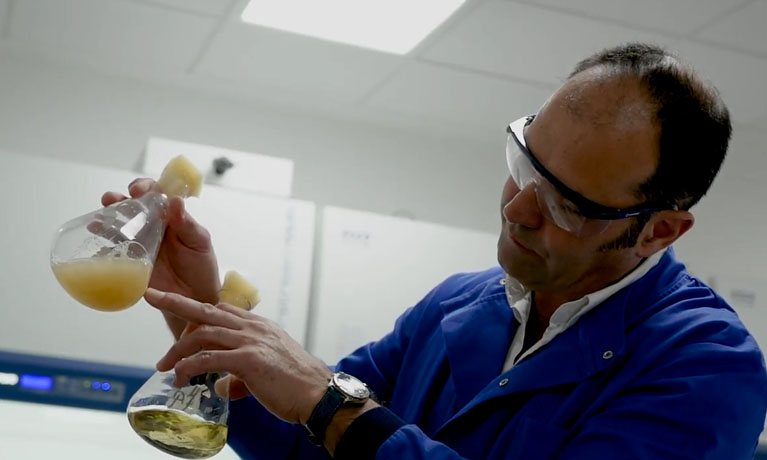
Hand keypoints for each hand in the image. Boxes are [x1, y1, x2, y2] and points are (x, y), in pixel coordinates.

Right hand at [102, 179, 220, 337]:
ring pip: (117, 226)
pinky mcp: (131, 263)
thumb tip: (176, 201)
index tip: (138, 191)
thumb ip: (188, 224)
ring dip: (104, 220)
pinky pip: (113, 253)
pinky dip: (103, 249)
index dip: (144, 187)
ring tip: (97, 222)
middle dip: (117, 200)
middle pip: (130, 206)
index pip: (154, 193)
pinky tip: (98, 249)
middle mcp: (151, 226)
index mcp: (169, 216)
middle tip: (111, 200)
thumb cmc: (201, 265)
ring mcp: (139, 244)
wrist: (196, 297)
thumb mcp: (200, 242)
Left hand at [144, 288, 331, 424]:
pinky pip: (208, 359)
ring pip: (202, 334)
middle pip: (206, 309)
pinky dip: (189, 368)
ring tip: (164, 366)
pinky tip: (181, 378)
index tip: (179, 317)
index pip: (222, 310)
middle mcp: (253, 328)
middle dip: (175, 301)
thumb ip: (240, 374)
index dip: (197, 314)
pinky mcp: (248, 360)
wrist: (318, 394)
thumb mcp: (267, 370)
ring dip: (177, 350)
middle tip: (151, 297)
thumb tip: (221, 386)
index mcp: (259, 326)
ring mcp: (250, 342)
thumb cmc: (297, 385)